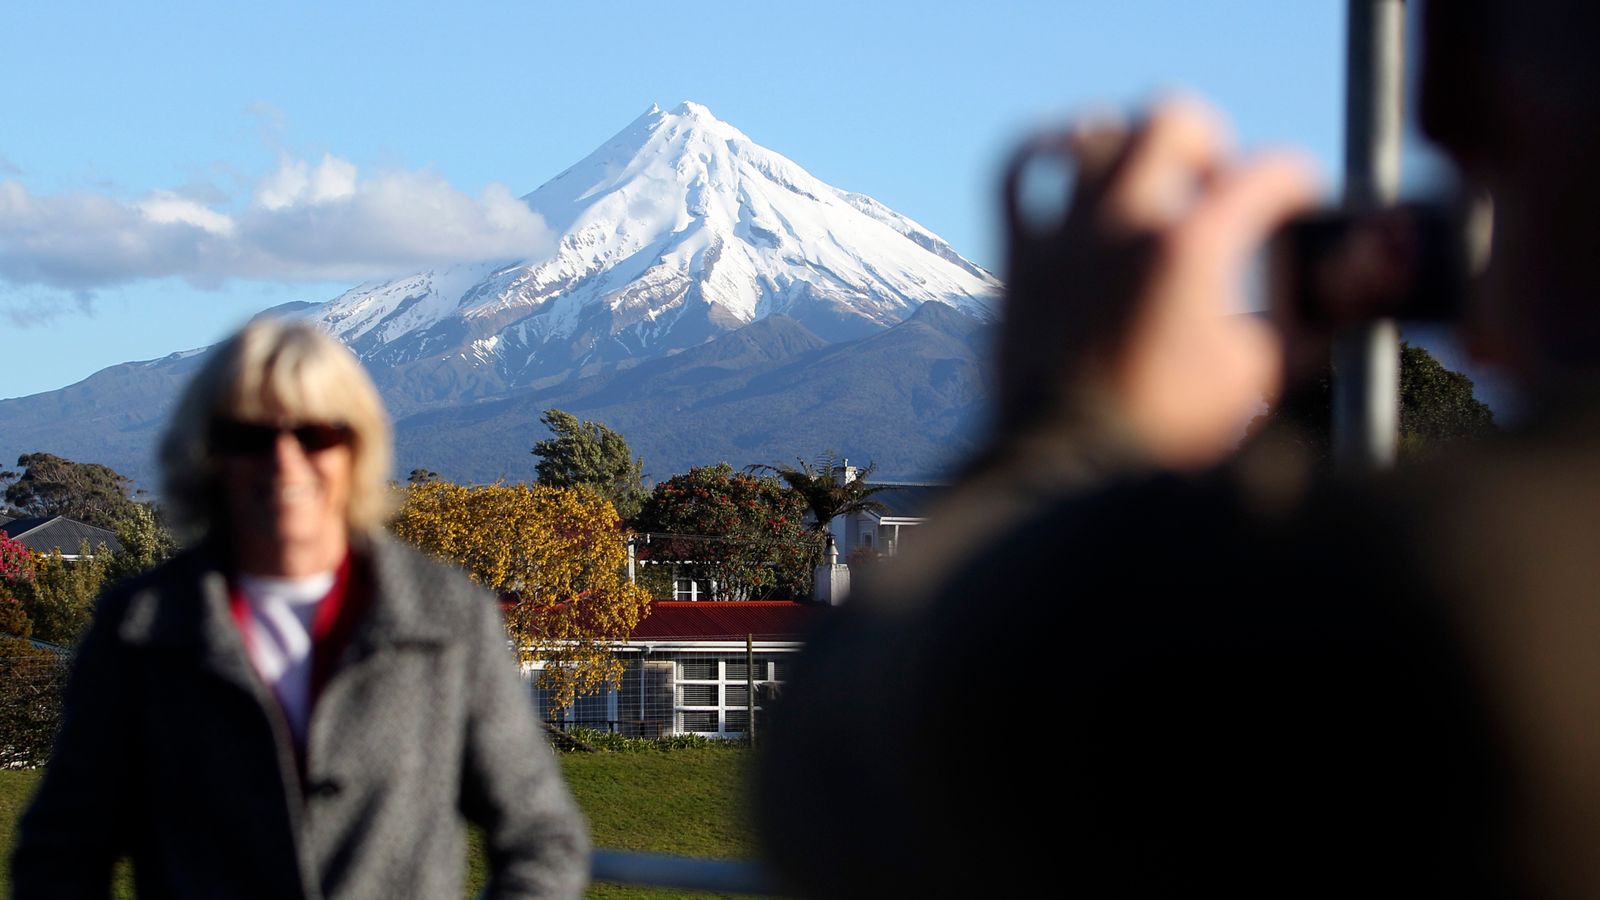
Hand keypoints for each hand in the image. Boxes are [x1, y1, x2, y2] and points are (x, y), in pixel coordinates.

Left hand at [998, 96, 1319, 468]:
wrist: (1067, 473)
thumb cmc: (1162, 437)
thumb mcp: (1253, 378)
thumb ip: (1295, 323)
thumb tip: (1328, 296)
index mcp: (1191, 248)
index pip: (1265, 173)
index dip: (1294, 182)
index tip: (1295, 202)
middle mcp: (1124, 224)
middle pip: (1172, 120)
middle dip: (1207, 141)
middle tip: (1213, 181)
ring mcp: (1064, 235)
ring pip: (1094, 134)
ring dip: (1128, 143)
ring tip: (1144, 174)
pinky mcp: (1019, 256)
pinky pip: (1015, 170)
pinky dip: (1041, 151)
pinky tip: (1063, 157)